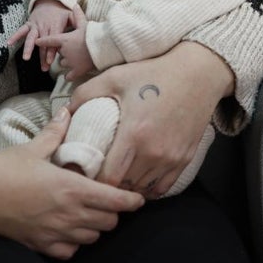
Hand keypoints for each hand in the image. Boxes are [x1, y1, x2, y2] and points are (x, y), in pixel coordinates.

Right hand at [0, 108, 143, 258]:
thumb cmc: (5, 169)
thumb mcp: (34, 147)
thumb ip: (56, 131)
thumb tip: (67, 111)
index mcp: (72, 188)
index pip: (115, 201)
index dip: (131, 201)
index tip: (138, 198)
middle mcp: (69, 214)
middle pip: (109, 222)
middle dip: (113, 212)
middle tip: (109, 199)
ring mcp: (56, 233)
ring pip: (92, 237)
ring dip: (95, 226)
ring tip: (89, 212)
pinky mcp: (41, 245)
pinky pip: (70, 251)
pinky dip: (75, 243)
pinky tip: (69, 229)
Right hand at [8, 0, 71, 70]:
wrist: (49, 1)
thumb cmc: (61, 13)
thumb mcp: (70, 15)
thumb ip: (77, 22)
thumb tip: (84, 30)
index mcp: (55, 25)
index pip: (54, 40)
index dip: (52, 50)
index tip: (51, 61)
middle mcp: (44, 25)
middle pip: (43, 42)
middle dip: (43, 55)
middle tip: (44, 67)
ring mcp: (35, 25)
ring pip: (31, 38)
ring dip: (29, 48)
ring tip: (26, 58)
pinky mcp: (28, 24)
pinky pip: (21, 30)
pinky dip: (15, 36)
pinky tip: (8, 43)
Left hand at [36, 6, 94, 81]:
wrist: (102, 49)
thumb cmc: (93, 35)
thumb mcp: (84, 24)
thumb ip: (78, 16)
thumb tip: (75, 5)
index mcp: (65, 40)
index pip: (50, 40)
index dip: (43, 41)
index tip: (37, 42)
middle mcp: (65, 52)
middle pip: (59, 52)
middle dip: (64, 51)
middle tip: (74, 48)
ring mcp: (70, 62)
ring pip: (63, 63)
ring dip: (67, 62)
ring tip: (77, 59)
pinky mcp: (76, 71)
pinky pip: (68, 76)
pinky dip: (69, 76)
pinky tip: (70, 75)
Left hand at [67, 41, 232, 198]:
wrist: (198, 73)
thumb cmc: (154, 73)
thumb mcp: (115, 76)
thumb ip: (85, 93)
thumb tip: (64, 111)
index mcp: (134, 134)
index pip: (109, 178)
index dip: (95, 180)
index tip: (88, 173)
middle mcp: (153, 152)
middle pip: (125, 186)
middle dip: (109, 184)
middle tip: (100, 174)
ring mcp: (171, 158)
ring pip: (143, 189)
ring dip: (129, 185)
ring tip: (118, 175)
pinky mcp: (184, 159)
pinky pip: (163, 188)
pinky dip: (149, 187)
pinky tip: (140, 177)